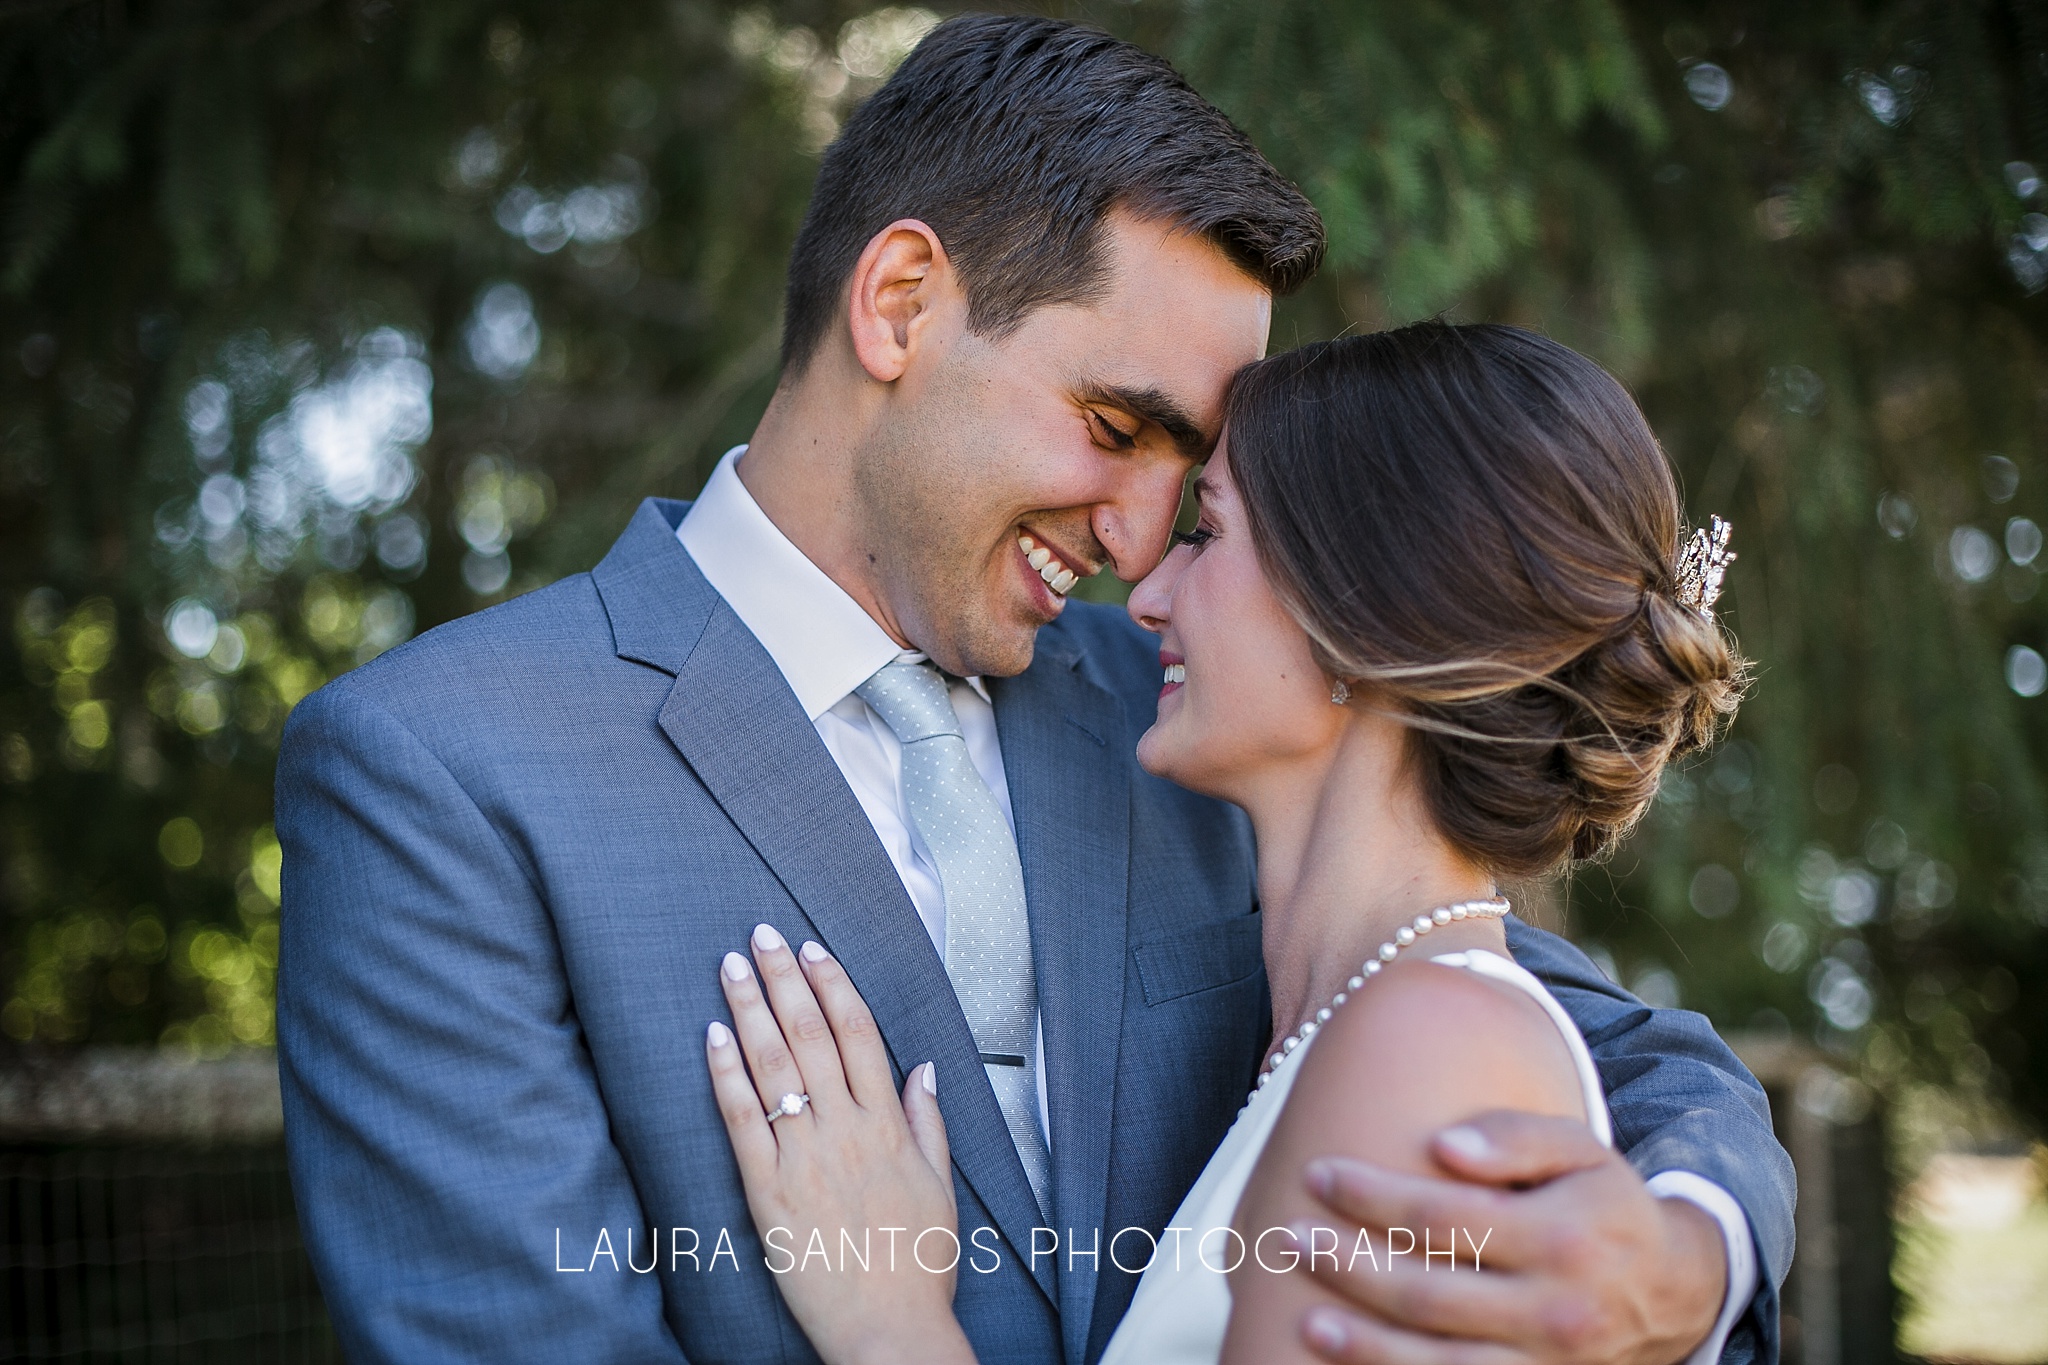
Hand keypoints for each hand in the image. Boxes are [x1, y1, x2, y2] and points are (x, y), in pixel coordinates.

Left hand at [707, 924, 975, 1364]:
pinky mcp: (767, 1190)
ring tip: (731, 967)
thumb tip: (923, 1067)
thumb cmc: (917, 1266)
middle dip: (784, 978)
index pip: (859, 1034)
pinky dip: (726, 1073)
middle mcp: (847, 1129)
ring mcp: (805, 1157)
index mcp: (890, 1125)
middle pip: (811, 1035)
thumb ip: (929, 1122)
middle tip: (762, 936)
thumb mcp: (941, 1187)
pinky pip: (743, 1118)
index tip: (814, 949)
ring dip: (751, 1008)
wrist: (889, 1331)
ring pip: (774, 1065)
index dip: (833, 985)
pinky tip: (713, 1035)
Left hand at [1291, 1111, 1725, 1364]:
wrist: (1674, 1293)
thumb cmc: (1604, 1204)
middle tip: (1288, 1239)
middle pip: (1430, 1295)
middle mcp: (1556, 1311)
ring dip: (1366, 1350)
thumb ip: (1515, 1136)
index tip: (1318, 1174)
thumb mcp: (1579, 1150)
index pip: (1445, 1218)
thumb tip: (1440, 1144)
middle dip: (1349, 1268)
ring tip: (1306, 1322)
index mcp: (1562, 1239)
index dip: (1373, 1197)